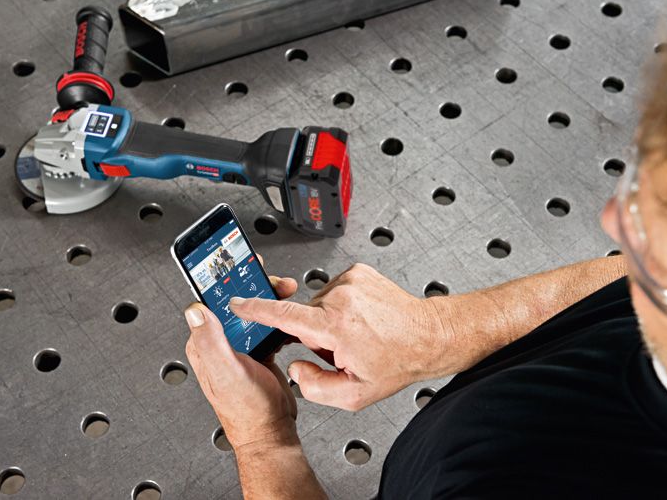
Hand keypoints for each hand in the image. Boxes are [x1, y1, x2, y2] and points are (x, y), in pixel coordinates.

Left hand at [184, 276, 300, 449]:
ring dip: (269, 299)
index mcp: (206, 344)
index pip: (211, 301)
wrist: (271, 432)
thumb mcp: (226, 372)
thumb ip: (209, 341)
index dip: (224, 280)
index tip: (238, 264)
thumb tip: (194, 310)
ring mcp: (240, 347)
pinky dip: (279, 317)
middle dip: (254, 285)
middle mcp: (220, 343)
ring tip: (285, 291)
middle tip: (273, 279)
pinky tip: (289, 316)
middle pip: (235, 302)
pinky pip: (268, 326)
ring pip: (253, 311)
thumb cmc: (247, 411)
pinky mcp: (258, 352)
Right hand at [229, 263, 446, 410]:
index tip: (237, 304)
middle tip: (343, 348)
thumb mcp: (354, 395)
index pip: (284, 315)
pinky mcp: (358, 272)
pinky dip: (341, 306)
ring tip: (356, 334)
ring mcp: (350, 281)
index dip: (256, 310)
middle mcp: (341, 298)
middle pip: (304, 316)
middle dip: (316, 334)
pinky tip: (361, 320)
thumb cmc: (397, 362)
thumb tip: (296, 369)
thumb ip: (315, 388)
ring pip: (319, 304)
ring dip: (330, 320)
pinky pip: (335, 291)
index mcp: (335, 326)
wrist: (428, 336)